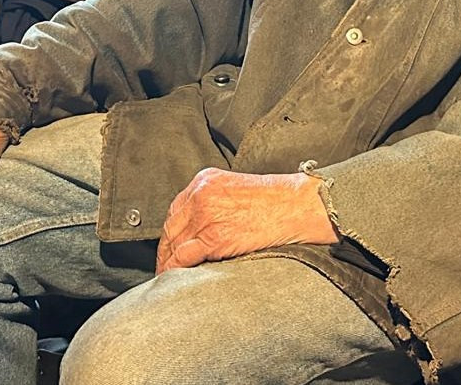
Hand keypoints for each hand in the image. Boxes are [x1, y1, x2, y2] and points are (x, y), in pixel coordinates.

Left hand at [155, 168, 336, 272]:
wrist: (296, 206)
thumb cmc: (275, 201)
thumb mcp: (235, 190)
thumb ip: (214, 203)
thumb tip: (199, 229)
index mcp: (204, 180)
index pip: (175, 210)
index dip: (170, 232)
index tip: (170, 246)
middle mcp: (200, 195)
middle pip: (170, 227)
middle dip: (166, 249)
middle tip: (164, 265)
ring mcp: (205, 216)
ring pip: (173, 244)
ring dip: (168, 263)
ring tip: (167, 277)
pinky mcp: (213, 237)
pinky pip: (183, 258)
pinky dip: (175, 270)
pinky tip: (175, 279)